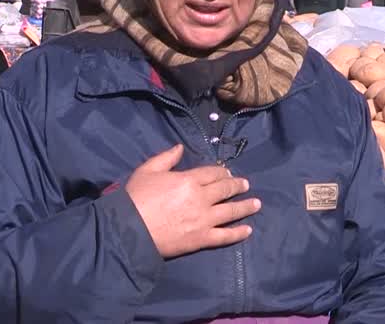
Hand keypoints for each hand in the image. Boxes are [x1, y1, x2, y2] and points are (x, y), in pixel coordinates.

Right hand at [125, 144, 259, 258]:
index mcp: (189, 180)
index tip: (228, 173)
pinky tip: (248, 230)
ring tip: (256, 203)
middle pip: (226, 189)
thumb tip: (180, 147)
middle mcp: (201, 198)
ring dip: (245, 206)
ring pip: (231, 211)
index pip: (213, 173)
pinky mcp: (201, 239)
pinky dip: (238, 233)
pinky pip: (225, 236)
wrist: (128, 230)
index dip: (222, 172)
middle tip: (245, 185)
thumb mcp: (147, 171)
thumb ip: (165, 158)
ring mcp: (204, 219)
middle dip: (238, 185)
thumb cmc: (135, 198)